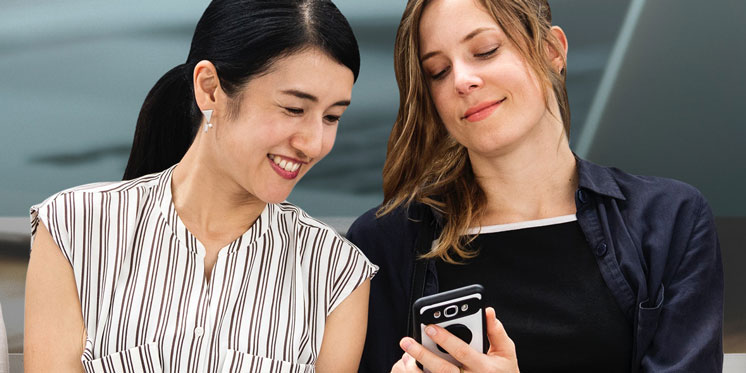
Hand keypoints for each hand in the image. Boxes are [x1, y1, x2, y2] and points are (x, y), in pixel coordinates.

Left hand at [391, 307, 518, 372]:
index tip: (429, 327)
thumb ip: (496, 332)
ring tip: (404, 356)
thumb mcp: (506, 353)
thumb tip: (488, 311)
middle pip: (443, 369)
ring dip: (416, 369)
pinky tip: (408, 367)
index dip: (446, 339)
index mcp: (485, 368)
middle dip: (423, 354)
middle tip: (407, 341)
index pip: (462, 352)